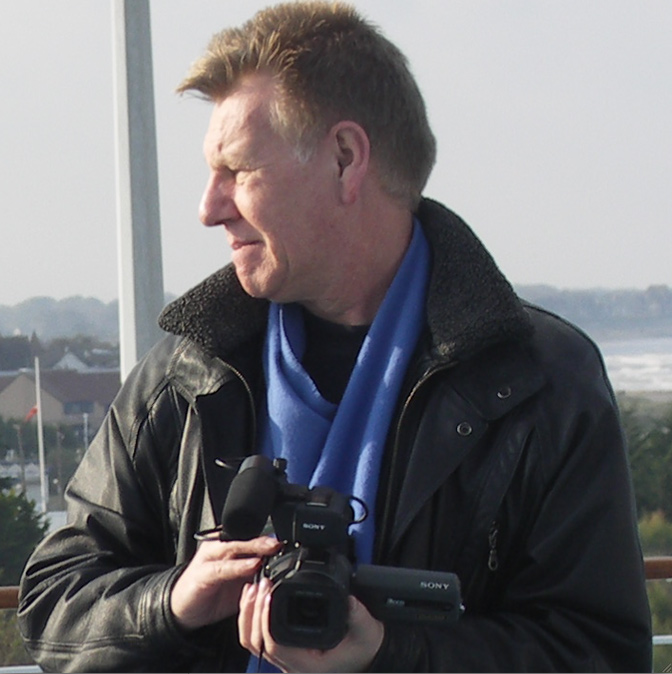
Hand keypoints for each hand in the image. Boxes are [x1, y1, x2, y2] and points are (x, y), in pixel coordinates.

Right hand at [170, 536, 280, 630]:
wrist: (183, 609)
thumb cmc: (213, 592)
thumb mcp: (241, 583)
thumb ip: (259, 575)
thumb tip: (283, 573)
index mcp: (229, 544)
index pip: (251, 536)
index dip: (269, 538)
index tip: (288, 541)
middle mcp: (219, 546)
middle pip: (244, 536)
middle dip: (264, 538)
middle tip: (281, 541)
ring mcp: (209, 558)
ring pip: (234, 547)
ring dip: (254, 547)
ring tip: (271, 548)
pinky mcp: (202, 573)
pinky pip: (222, 568)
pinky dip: (238, 567)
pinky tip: (252, 566)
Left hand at [238, 578, 384, 672]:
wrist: (368, 658)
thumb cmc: (365, 649)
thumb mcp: (366, 631)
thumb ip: (357, 615)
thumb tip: (347, 599)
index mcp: (307, 665)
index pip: (273, 645)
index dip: (265, 617)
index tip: (268, 593)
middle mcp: (292, 665)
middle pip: (255, 643)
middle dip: (252, 611)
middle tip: (260, 585)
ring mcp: (287, 659)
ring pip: (253, 641)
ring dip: (249, 613)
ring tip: (254, 588)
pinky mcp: (286, 649)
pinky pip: (260, 637)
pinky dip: (254, 617)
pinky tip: (259, 598)